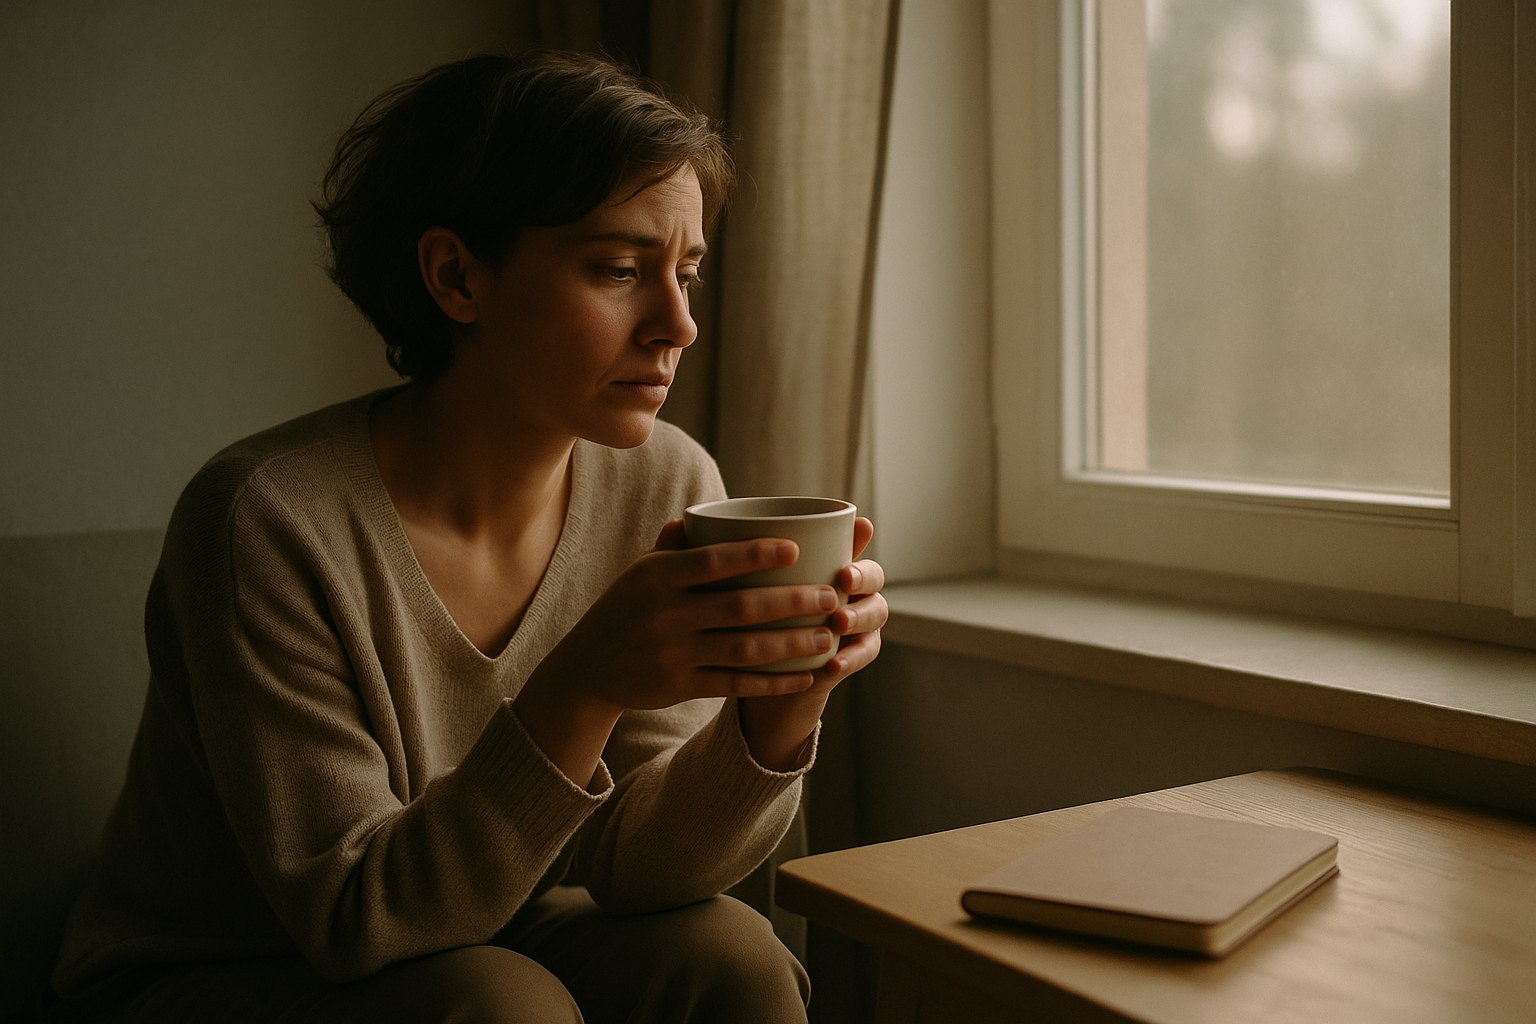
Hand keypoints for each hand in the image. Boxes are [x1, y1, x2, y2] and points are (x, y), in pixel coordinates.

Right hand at [514, 522, 848, 784]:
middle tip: (831, 595)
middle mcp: (663, 613)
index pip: (713, 561)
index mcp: (656, 576)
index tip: (796, 549)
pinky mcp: (678, 687)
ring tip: (829, 635)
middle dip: (792, 602)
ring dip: (792, 644)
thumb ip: (675, 547)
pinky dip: (773, 682)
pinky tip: (805, 675)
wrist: (586, 668)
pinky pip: (735, 684)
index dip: (756, 554)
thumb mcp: (640, 574)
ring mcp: (671, 653)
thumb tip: (706, 513)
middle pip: (740, 607)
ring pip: (744, 649)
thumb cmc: (625, 609)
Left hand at [738, 517, 886, 770]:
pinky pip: (863, 655)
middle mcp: (847, 587)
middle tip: (841, 586)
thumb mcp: (734, 583)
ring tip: (837, 626)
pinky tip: (831, 666)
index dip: (855, 545)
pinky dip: (849, 660)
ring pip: (874, 616)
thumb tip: (678, 524)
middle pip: (872, 578)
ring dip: (859, 619)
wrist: (757, 665)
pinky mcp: (849, 655)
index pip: (853, 545)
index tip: (834, 552)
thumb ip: (716, 556)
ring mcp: (853, 622)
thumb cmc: (743, 610)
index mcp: (826, 559)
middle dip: (861, 579)